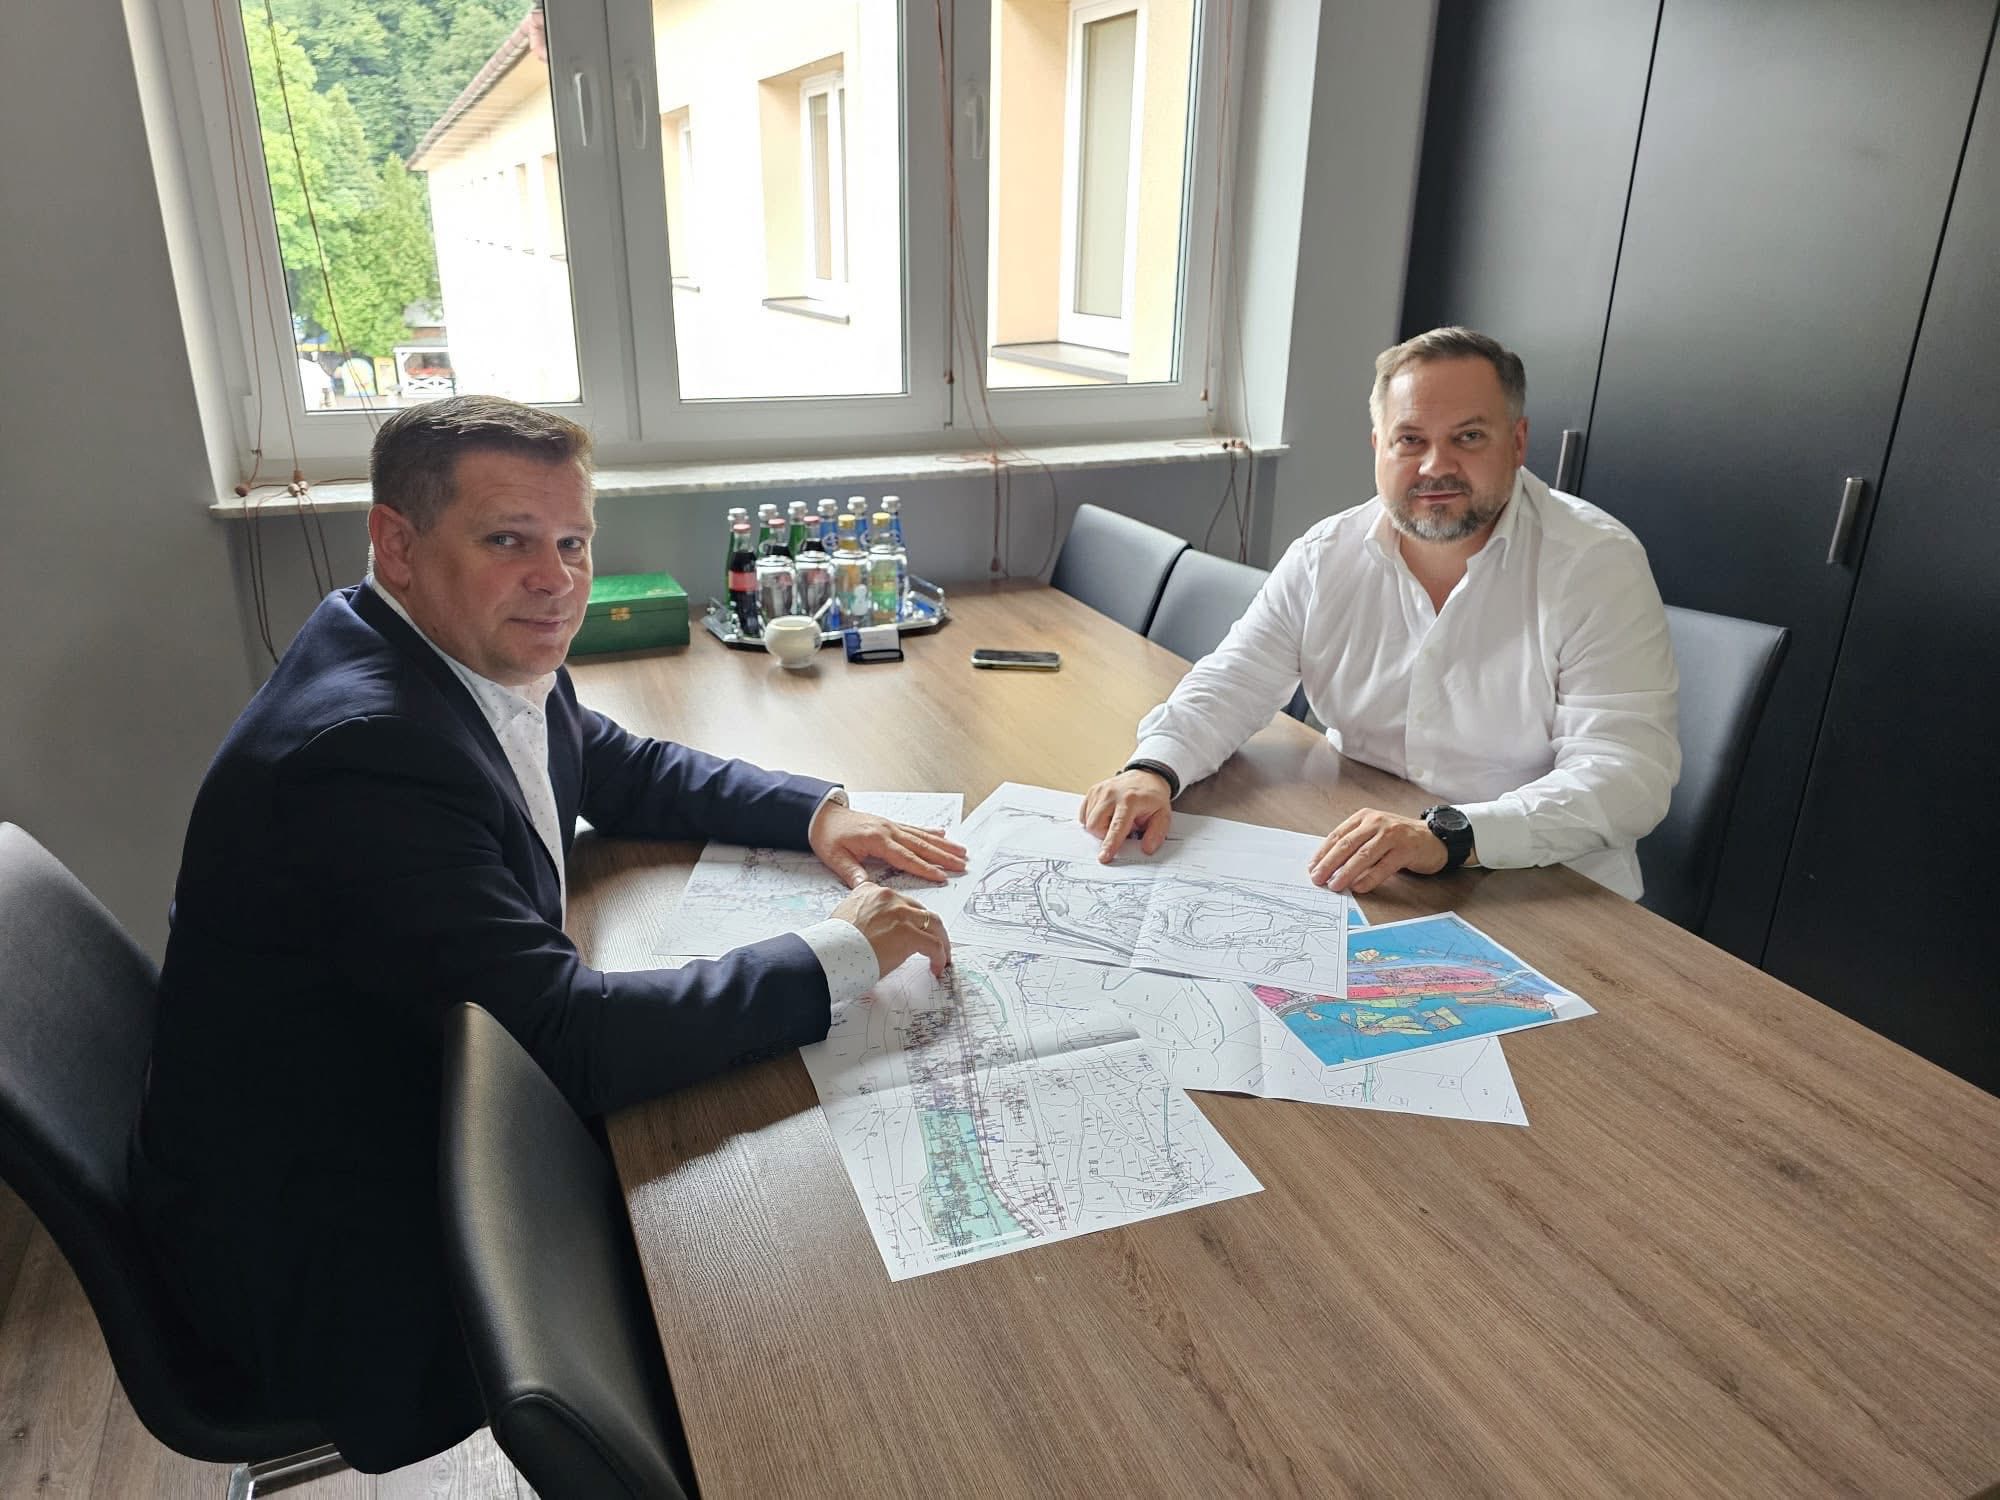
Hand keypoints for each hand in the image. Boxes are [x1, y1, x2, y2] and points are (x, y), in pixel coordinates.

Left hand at [809, 805, 967, 887]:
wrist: (822, 815)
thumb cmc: (828, 837)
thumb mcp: (835, 858)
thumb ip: (853, 873)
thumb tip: (867, 888)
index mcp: (877, 840)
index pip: (905, 857)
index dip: (925, 868)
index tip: (942, 876)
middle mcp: (888, 831)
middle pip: (921, 846)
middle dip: (944, 856)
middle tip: (963, 865)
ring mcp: (891, 826)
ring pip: (922, 836)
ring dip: (943, 845)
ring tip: (962, 851)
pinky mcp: (890, 824)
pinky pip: (914, 828)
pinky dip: (930, 832)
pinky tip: (943, 834)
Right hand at [830, 882, 951, 977]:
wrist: (826, 955)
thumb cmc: (830, 945)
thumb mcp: (845, 918)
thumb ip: (862, 918)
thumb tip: (872, 935)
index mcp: (871, 892)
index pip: (899, 901)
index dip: (909, 917)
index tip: (911, 928)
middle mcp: (888, 898)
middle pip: (919, 910)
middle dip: (928, 927)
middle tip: (933, 942)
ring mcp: (900, 914)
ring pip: (933, 923)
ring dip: (940, 940)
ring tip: (941, 955)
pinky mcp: (909, 934)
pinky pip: (934, 945)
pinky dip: (940, 956)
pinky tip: (937, 967)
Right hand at [1079, 769, 1173, 863]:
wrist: (1146, 776)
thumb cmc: (1152, 796)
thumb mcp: (1163, 815)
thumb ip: (1156, 834)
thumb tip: (1146, 849)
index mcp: (1130, 800)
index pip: (1117, 826)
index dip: (1110, 843)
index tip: (1104, 856)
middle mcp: (1112, 794)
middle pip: (1096, 825)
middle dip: (1105, 835)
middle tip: (1121, 829)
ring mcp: (1100, 791)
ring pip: (1088, 821)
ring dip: (1101, 827)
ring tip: (1116, 819)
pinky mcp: (1093, 791)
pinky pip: (1084, 814)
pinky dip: (1093, 819)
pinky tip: (1107, 815)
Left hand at [1307, 808, 1447, 893]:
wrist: (1434, 838)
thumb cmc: (1399, 839)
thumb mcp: (1374, 834)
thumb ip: (1355, 845)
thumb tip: (1329, 868)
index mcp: (1364, 817)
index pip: (1338, 835)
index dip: (1323, 853)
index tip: (1312, 868)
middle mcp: (1376, 822)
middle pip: (1347, 844)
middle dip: (1329, 863)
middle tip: (1318, 878)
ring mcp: (1392, 834)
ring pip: (1363, 855)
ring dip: (1346, 872)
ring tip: (1334, 885)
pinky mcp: (1406, 849)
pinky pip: (1383, 866)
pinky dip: (1369, 878)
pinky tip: (1358, 887)